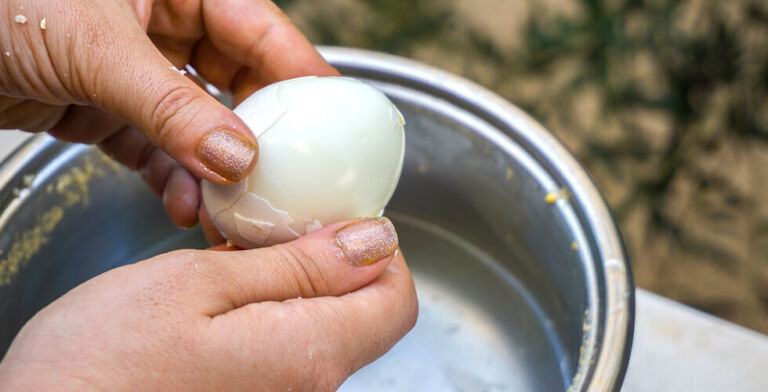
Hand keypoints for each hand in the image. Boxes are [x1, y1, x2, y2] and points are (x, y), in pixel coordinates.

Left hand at [0, 0, 337, 230]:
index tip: (335, 122)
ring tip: (231, 206)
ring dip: (214, 169)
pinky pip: (157, 148)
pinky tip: (185, 205)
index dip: (303, 76)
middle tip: (285, 178)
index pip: (262, 32)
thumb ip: (172, 106)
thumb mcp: (97, 48)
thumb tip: (239, 157)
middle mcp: (164, 23)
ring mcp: (137, 70)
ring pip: (199, 125)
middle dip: (259, 136)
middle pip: (238, 85)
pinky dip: (172, 179)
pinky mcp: (108, 109)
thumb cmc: (3, 6)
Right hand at [0, 218, 416, 390]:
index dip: (379, 251)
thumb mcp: (199, 285)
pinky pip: (289, 352)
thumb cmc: (100, 364)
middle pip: (365, 315)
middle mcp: (310, 390)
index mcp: (308, 353)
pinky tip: (222, 300)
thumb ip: (298, 266)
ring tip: (236, 259)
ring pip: (326, 330)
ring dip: (296, 285)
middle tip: (273, 229)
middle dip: (333, 262)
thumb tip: (374, 242)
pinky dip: (272, 315)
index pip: (397, 300)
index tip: (336, 220)